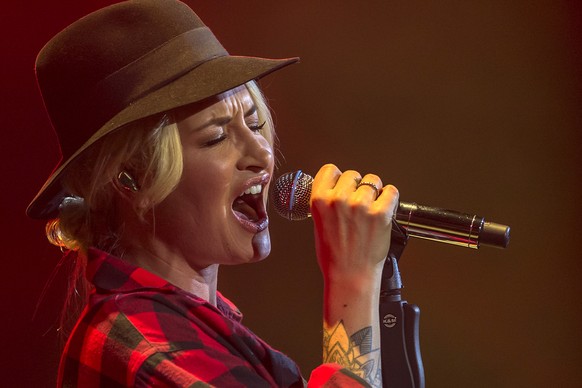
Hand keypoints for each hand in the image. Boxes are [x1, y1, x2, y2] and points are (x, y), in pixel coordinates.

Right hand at [310, 164, 398, 283]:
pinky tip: (384, 209)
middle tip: (359, 203)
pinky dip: (390, 198)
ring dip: (374, 192)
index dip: (338, 177)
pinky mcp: (380, 213)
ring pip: (373, 181)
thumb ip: (326, 204)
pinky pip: (391, 192)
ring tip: (371, 209)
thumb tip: (335, 190)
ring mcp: (360, 205)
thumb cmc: (334, 257)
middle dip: (357, 186)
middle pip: (353, 175)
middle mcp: (339, 199)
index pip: (330, 170)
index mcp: (320, 200)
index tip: (342, 183)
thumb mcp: (318, 225)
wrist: (350, 276)